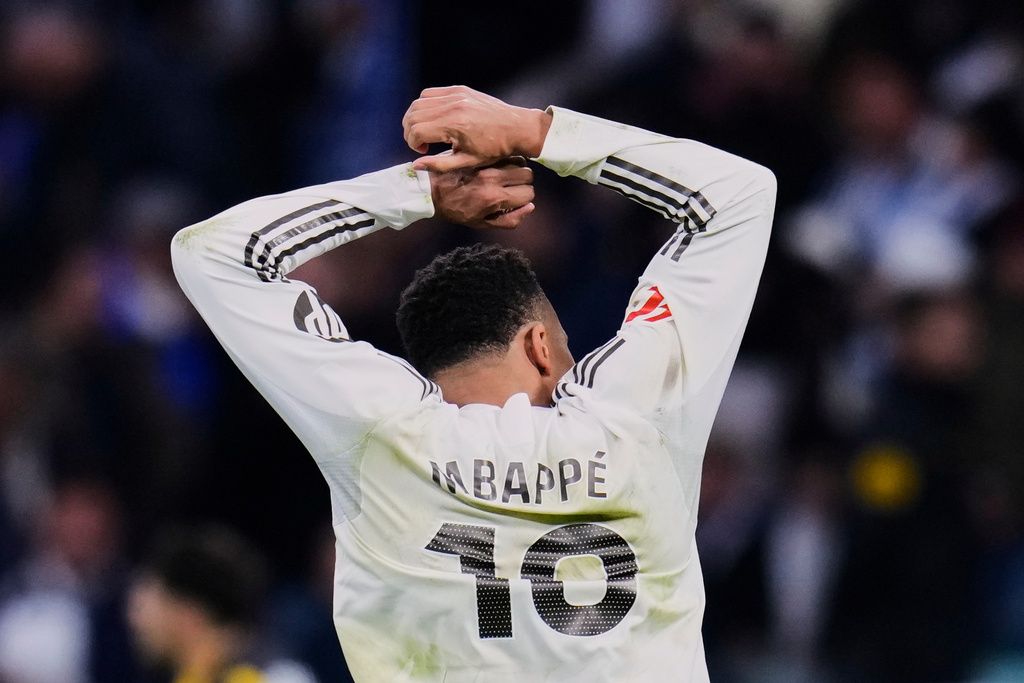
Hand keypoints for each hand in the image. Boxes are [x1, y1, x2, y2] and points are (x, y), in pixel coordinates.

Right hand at [403, 86, 551, 172]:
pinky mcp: (459, 89)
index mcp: (454, 125)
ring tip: (427, 132)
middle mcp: (452, 106)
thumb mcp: (467, 162)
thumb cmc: (495, 149)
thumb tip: (415, 165)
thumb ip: (439, 164)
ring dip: (415, 118)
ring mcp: (456, 94)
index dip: (413, 143)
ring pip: (418, 102)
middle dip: (410, 131)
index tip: (423, 151)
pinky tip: (435, 119)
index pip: (416, 130)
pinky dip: (425, 105)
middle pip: (412, 114)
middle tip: (422, 143)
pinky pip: (430, 93)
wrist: (517, 128)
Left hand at [430, 157, 534, 228]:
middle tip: (511, 186)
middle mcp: (493, 178)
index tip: (514, 198)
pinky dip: (506, 159)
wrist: (430, 191)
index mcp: (494, 197)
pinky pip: (504, 153)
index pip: (528, 193)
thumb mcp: (482, 223)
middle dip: (522, 182)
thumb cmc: (456, 210)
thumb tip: (530, 207)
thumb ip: (509, 219)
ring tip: (505, 175)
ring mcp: (486, 163)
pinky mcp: (480, 153)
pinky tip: (497, 165)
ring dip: (516, 168)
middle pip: (527, 174)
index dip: (524, 197)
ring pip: (519, 161)